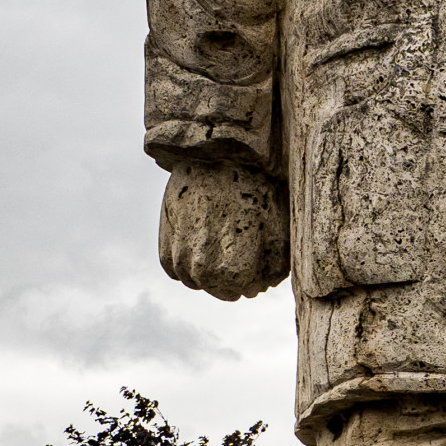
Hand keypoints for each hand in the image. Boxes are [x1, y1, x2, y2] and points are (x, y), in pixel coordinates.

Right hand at [158, 159, 289, 298]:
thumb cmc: (256, 190)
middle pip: (219, 290)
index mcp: (233, 269)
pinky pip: (172, 268)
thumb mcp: (281, 228)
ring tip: (221, 251)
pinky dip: (185, 264)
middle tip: (242, 260)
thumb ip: (276, 266)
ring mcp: (180, 254)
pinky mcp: (164, 239)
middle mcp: (202, 267)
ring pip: (194, 281)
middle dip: (233, 281)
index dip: (257, 280)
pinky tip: (199, 247)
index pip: (246, 290)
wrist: (218, 154)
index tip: (261, 264)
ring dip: (208, 274)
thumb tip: (262, 288)